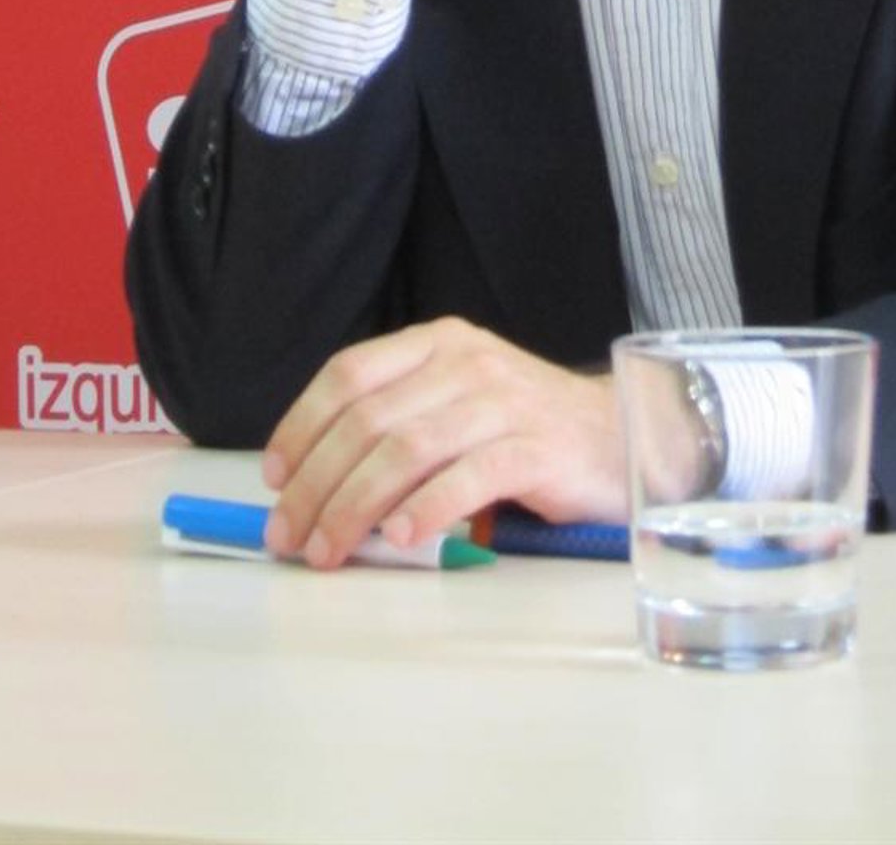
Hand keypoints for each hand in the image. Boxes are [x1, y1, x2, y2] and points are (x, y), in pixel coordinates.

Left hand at [260, 318, 627, 567]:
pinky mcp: (536, 447)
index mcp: (438, 344)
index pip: (349, 373)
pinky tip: (399, 537)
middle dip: (316, 483)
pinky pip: (467, 476)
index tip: (274, 477)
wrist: (621, 435)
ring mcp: (503, 401)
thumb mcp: (456, 405)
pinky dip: (425, 508)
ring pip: (406, 449)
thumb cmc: (524, 430)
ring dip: (354, 506)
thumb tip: (313, 485)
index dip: (302, 425)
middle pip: (368, 420)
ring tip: (328, 551)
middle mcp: (466, 362)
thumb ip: (397, 425)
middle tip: (289, 537)